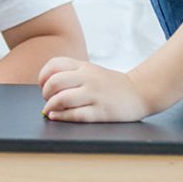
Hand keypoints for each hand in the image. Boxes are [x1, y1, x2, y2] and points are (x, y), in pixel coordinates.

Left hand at [39, 56, 154, 122]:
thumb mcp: (91, 71)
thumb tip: (46, 87)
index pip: (54, 64)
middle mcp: (88, 78)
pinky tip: (56, 117)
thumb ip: (71, 73)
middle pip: (55, 82)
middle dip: (45, 93)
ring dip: (50, 107)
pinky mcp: (101, 112)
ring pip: (62, 99)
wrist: (140, 92)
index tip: (43, 85)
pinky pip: (75, 115)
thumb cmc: (111, 84)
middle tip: (47, 99)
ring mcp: (95, 95)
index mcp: (84, 66)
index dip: (42, 76)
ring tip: (50, 110)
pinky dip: (61, 117)